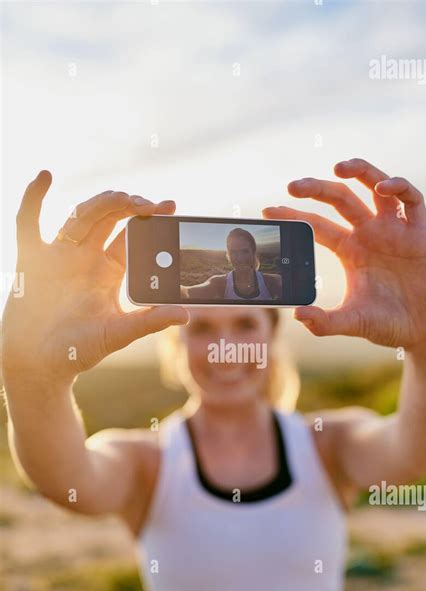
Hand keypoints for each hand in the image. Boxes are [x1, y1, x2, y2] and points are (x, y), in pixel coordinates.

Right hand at [3, 170, 188, 382]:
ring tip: (124, 198)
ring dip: (101, 202)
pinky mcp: (31, 258)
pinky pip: (28, 222)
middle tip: (151, 205)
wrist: (39, 365)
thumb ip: (148, 322)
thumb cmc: (78, 351)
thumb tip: (185, 314)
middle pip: (109, 218)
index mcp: (109, 271)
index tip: (170, 206)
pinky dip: (33, 199)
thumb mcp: (117, 334)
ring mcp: (58, 255)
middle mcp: (86, 258)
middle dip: (130, 205)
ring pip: (80, 216)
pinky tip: (45, 177)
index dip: (150, 220)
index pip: (132, 237)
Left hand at [263, 158, 425, 352]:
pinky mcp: (419, 232)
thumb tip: (297, 315)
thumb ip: (325, 322)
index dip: (294, 215)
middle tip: (293, 185)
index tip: (268, 211)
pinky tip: (383, 188)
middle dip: (317, 189)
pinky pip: (411, 200)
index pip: (317, 225)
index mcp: (350, 250)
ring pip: (374, 188)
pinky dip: (399, 187)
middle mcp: (369, 234)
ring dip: (359, 171)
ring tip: (338, 167)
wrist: (425, 332)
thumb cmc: (388, 324)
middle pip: (341, 199)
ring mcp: (394, 230)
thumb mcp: (353, 322)